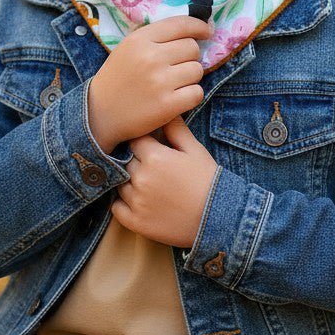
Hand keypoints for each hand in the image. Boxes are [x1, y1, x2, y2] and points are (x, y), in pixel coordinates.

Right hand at [88, 15, 210, 153]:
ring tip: (173, 84)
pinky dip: (191, 96)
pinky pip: (197, 93)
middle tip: (175, 67)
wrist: (99, 113)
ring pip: (198, 70)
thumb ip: (156, 37)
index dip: (199, 26)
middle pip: (192, 48)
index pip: (181, 24)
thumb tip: (194, 29)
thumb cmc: (118, 77)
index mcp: (140, 39)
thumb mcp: (129, 47)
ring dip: (190, 77)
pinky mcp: (168, 105)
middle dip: (189, 57)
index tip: (206, 32)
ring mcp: (160, 82)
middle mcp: (150, 57)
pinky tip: (177, 98)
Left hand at [111, 115, 218, 247]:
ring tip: (148, 186)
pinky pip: (116, 208)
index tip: (150, 149)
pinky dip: (123, 204)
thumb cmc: (208, 180)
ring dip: (129, 182)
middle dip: (136, 162)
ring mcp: (137, 202)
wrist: (218, 218)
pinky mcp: (136, 222)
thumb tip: (167, 112)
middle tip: (152, 169)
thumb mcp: (195, 150)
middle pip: (125, 162)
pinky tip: (138, 202)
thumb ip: (176, 129)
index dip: (142, 144)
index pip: (135, 141)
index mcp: (154, 157)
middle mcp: (141, 178)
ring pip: (120, 184)